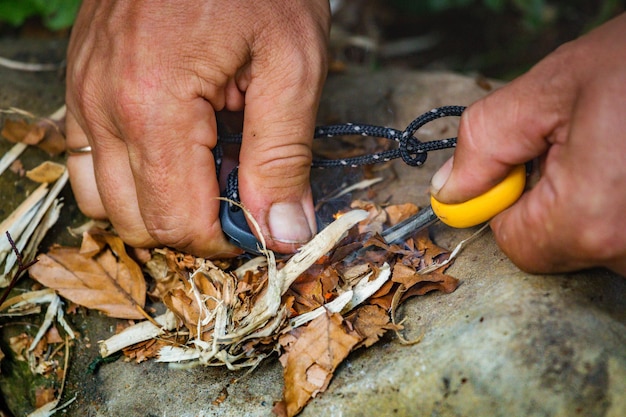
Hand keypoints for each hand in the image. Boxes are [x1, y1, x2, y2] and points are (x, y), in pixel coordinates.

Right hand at [65, 0, 329, 256]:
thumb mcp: (293, 66)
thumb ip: (285, 158)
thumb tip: (284, 232)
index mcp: (154, 106)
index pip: (176, 223)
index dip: (224, 240)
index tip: (261, 222)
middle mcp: (102, 106)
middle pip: (137, 222)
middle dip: (194, 226)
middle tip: (241, 193)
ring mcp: (82, 94)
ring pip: (105, 200)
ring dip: (160, 204)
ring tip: (209, 169)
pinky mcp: (82, 85)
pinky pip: (89, 161)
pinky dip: (131, 175)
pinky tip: (175, 149)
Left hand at [430, 13, 625, 274]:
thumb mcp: (551, 89)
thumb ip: (486, 144)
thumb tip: (450, 192)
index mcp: (590, 218)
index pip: (515, 243)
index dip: (510, 200)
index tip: (529, 161)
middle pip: (559, 246)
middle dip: (556, 197)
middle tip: (589, 142)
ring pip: (597, 239)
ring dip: (596, 198)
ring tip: (619, 147)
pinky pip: (624, 233)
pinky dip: (620, 201)